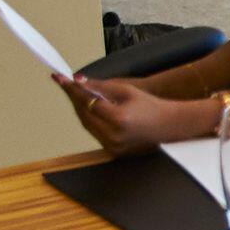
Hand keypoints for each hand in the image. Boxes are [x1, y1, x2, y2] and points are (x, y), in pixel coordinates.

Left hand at [62, 74, 217, 150]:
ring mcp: (112, 146)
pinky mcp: (112, 151)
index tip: (61, 78)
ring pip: (86, 124)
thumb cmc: (149, 105)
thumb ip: (100, 87)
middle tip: (64, 83)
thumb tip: (78, 81)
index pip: (88, 101)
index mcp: (118, 119)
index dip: (73, 89)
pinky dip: (88, 119)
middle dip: (73, 97)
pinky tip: (85, 107)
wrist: (167, 125)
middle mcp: (113, 136)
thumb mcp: (126, 90)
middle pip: (83, 114)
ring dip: (78, 108)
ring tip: (73, 92)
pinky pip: (94, 132)